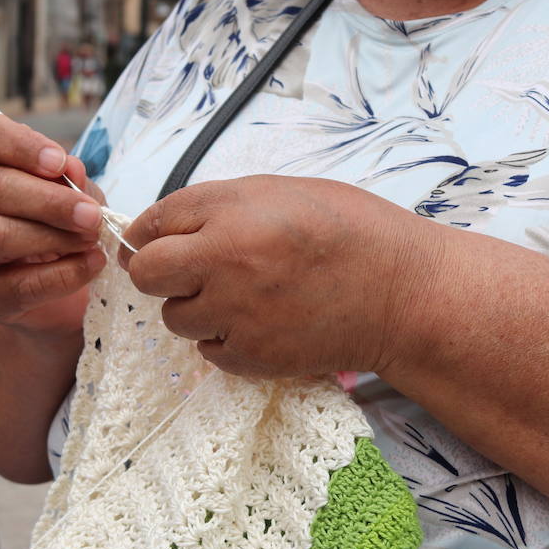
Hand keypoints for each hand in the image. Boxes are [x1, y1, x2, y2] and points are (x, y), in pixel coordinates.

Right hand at [0, 114, 106, 338]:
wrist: (50, 292)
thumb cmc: (60, 227)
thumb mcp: (75, 195)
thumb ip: (73, 181)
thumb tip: (72, 170)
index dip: (21, 145)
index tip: (60, 162)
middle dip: (49, 201)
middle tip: (91, 215)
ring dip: (51, 237)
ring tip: (92, 239)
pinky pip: (16, 284)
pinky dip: (61, 275)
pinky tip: (92, 265)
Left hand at [120, 175, 436, 377]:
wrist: (402, 293)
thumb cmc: (351, 232)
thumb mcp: (281, 192)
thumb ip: (219, 205)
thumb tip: (163, 226)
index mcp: (233, 212)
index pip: (154, 221)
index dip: (150, 232)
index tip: (157, 240)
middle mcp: (226, 261)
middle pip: (146, 273)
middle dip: (156, 271)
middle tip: (185, 272)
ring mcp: (237, 313)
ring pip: (174, 317)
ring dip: (194, 308)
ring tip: (238, 296)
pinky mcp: (252, 356)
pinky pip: (208, 351)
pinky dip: (224, 339)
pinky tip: (259, 322)